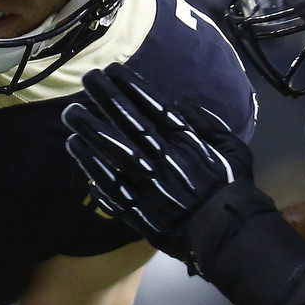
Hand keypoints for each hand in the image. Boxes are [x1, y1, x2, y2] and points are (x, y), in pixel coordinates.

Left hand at [61, 63, 253, 267]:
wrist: (226, 234)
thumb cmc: (230, 189)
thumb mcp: (233, 148)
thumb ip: (207, 123)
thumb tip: (180, 102)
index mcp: (185, 142)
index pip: (152, 107)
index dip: (130, 88)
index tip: (112, 70)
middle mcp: (162, 158)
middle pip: (129, 124)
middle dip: (106, 99)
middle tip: (86, 79)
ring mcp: (147, 184)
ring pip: (113, 151)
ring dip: (90, 130)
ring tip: (71, 112)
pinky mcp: (136, 209)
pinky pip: (109, 184)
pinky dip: (91, 165)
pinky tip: (75, 147)